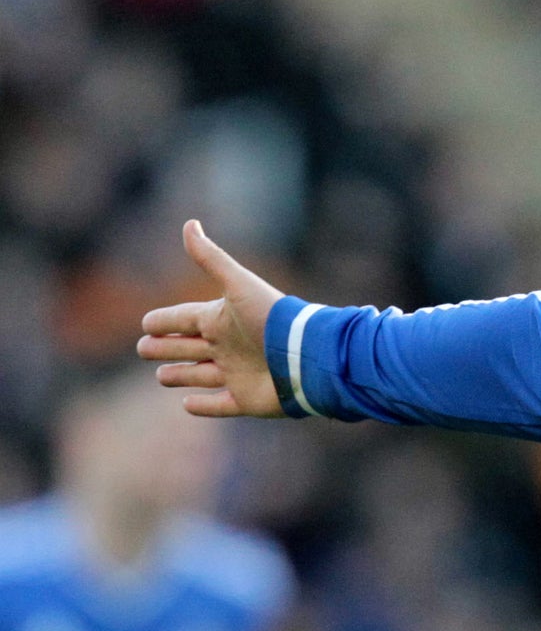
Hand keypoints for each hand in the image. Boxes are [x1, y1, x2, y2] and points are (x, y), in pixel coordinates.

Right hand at [136, 220, 285, 417]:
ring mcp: (237, 374)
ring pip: (201, 375)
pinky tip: (187, 405)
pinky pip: (221, 404)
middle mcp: (228, 347)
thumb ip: (211, 258)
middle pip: (188, 346)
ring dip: (181, 375)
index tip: (145, 323)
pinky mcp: (247, 400)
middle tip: (143, 348)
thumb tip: (189, 224)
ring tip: (161, 377)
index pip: (184, 319)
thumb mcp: (237, 285)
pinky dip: (204, 406)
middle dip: (165, 347)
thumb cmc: (271, 319)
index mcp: (221, 320)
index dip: (164, 321)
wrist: (306, 356)